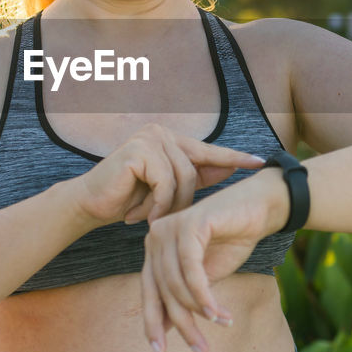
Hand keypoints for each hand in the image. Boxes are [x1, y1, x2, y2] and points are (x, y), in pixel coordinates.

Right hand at [71, 124, 265, 226]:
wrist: (90, 204)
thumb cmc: (127, 198)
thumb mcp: (166, 190)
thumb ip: (195, 177)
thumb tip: (229, 167)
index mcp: (170, 139)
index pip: (209, 149)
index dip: (235, 157)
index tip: (261, 163)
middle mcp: (161, 133)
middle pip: (194, 171)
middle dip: (181, 202)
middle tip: (157, 218)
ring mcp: (149, 138)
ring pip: (182, 179)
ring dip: (166, 206)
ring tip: (146, 216)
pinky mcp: (139, 151)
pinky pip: (165, 184)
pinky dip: (156, 204)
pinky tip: (140, 214)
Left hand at [140, 168, 285, 351]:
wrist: (260, 207)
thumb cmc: (233, 240)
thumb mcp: (205, 277)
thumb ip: (184, 297)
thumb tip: (164, 329)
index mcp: (156, 249)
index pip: (150, 291)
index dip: (153, 323)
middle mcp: (156, 237)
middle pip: (162, 291)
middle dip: (182, 325)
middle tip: (202, 351)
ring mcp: (170, 228)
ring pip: (176, 284)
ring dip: (200, 311)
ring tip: (222, 324)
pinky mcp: (189, 224)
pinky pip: (191, 271)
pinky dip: (204, 296)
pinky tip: (219, 313)